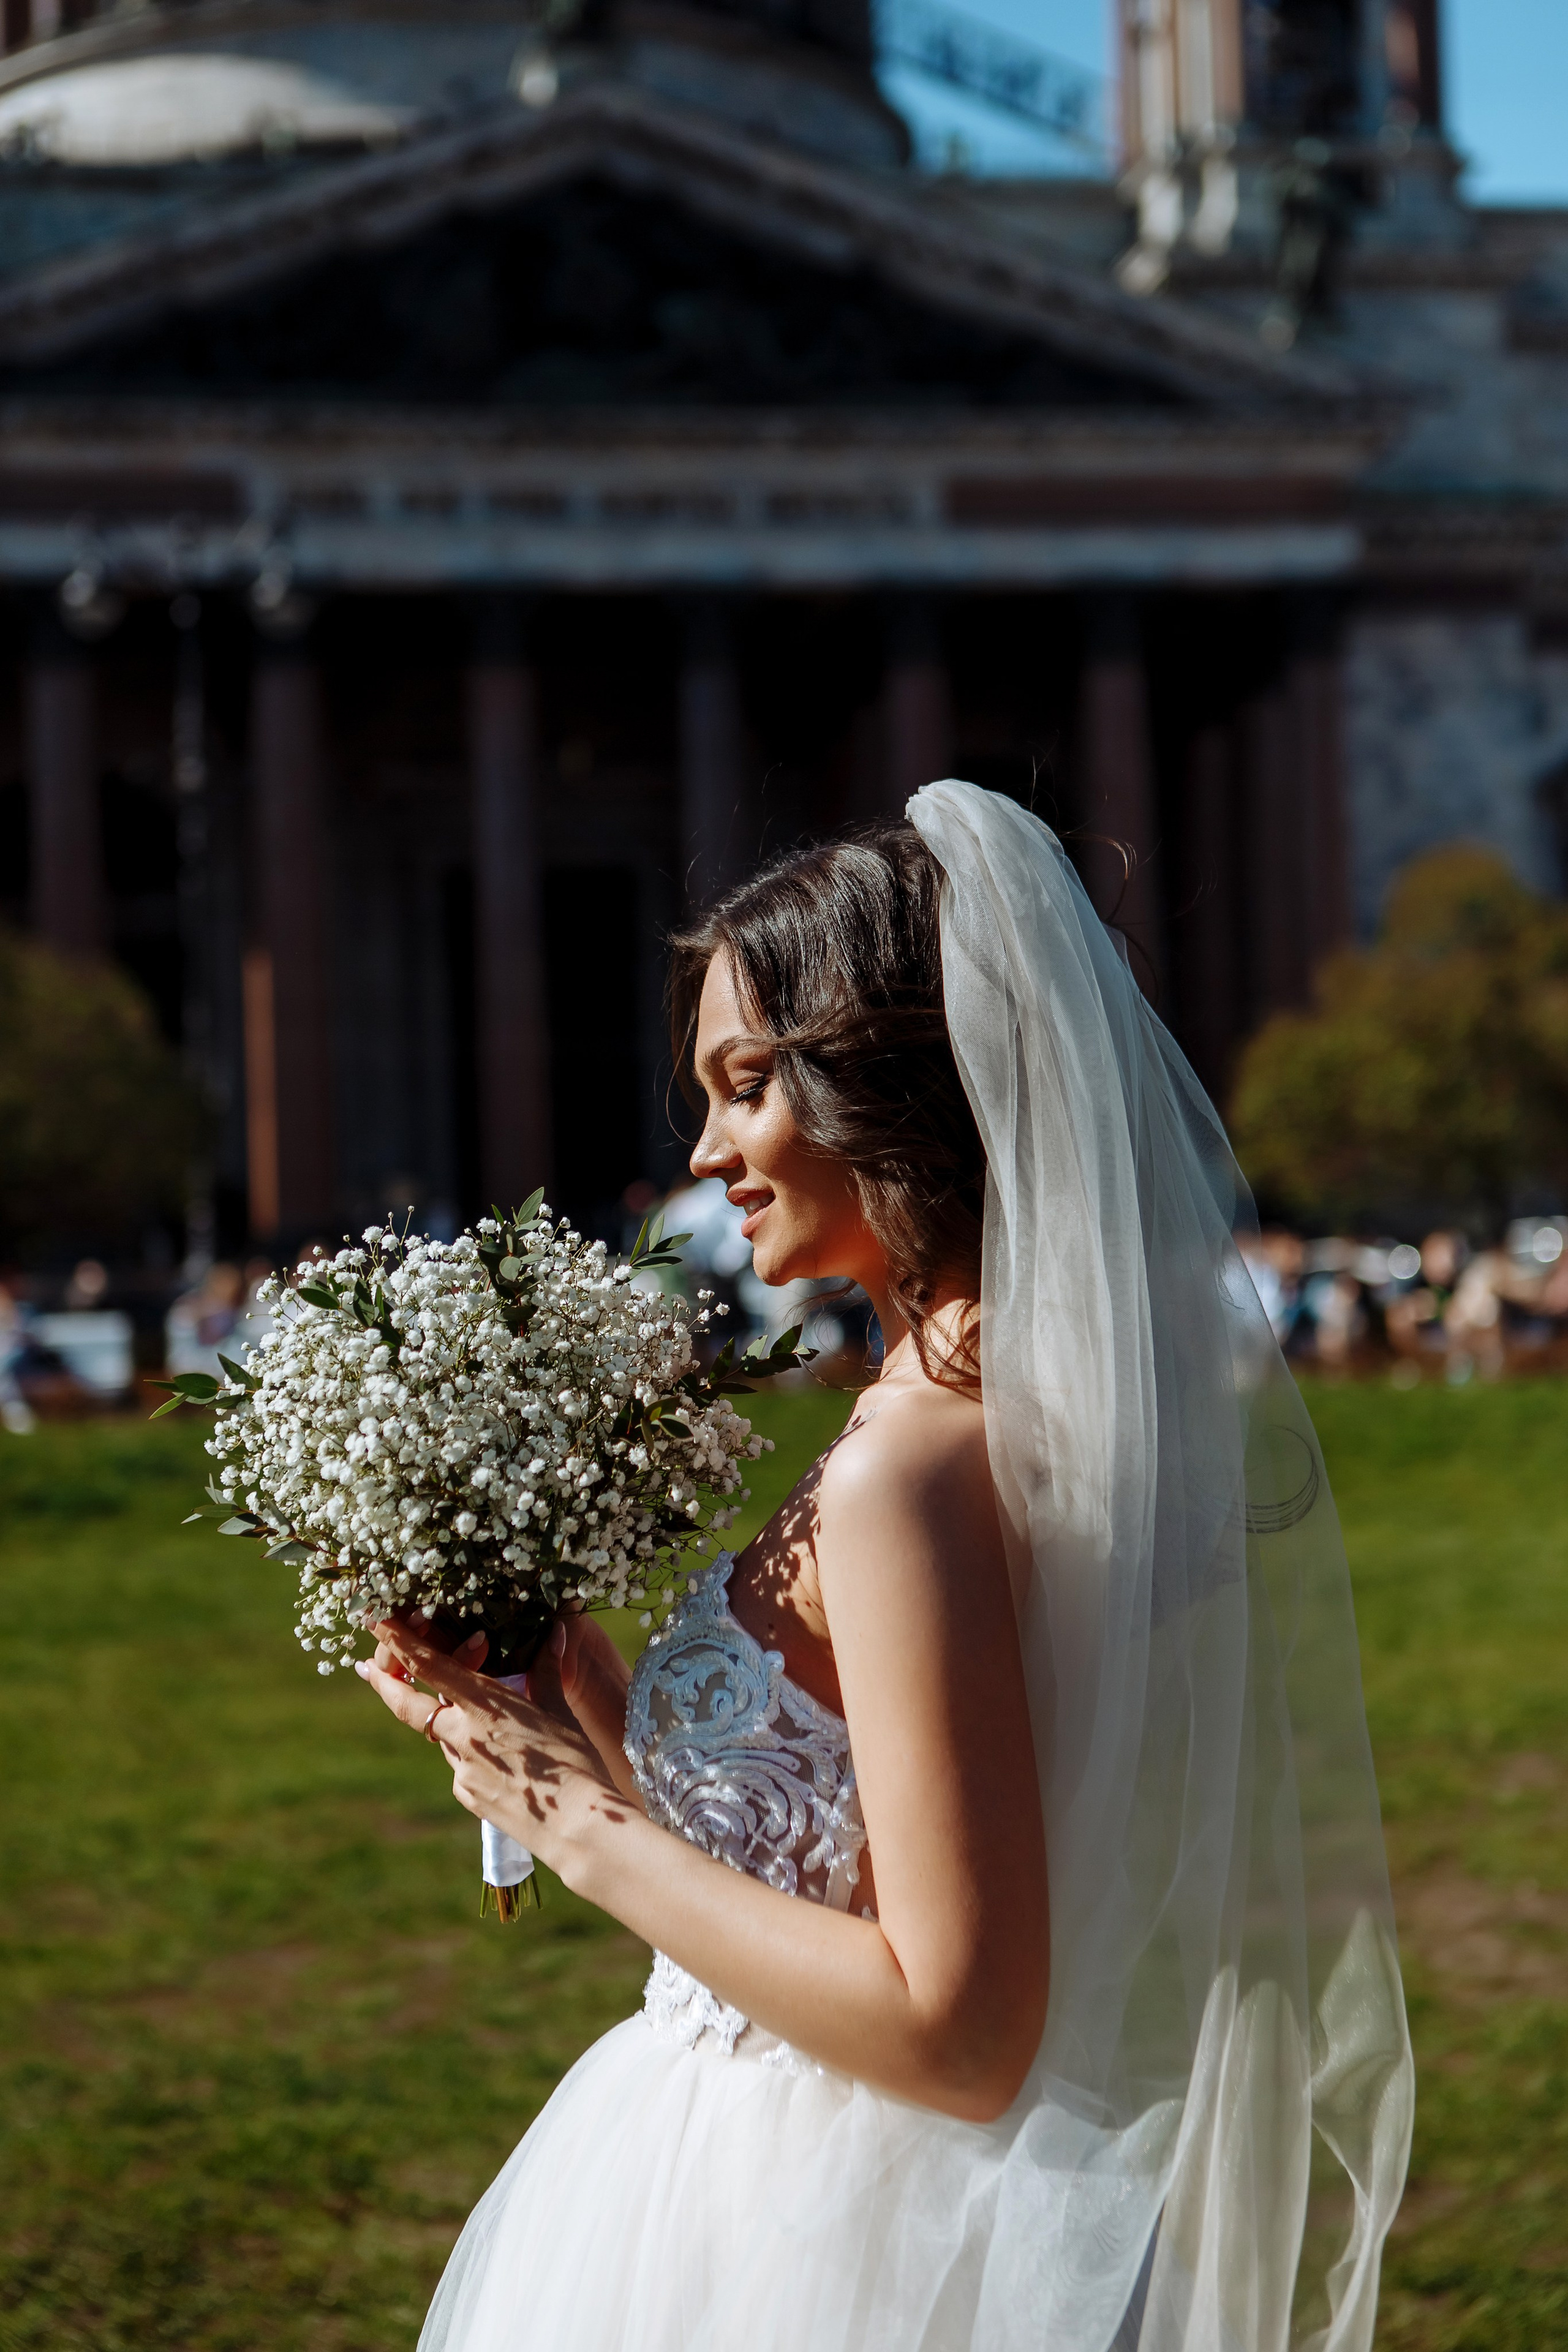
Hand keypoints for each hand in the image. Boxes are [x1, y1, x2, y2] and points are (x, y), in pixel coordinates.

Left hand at [355, 1618, 628, 1874]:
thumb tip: (556, 1631)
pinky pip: (462, 1766)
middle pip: (408, 1705)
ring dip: (449, 1721)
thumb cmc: (574, 1761)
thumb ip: (548, 1670)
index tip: (376, 1620)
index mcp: (483, 1705)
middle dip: (384, 1682)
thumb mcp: (559, 1710)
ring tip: (487, 1720)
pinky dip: (472, 1754)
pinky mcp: (467, 1795)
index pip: (428, 1665)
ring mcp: (461, 1769)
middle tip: (364, 1666)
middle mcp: (462, 1735)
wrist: (575, 1826)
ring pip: (443, 1735)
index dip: (398, 1640)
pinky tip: (503, 1761)